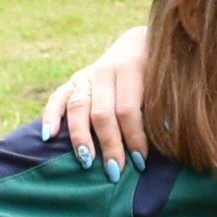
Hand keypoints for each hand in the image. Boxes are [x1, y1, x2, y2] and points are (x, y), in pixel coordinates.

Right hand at [47, 24, 149, 163]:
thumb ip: (161, 108)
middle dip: (108, 144)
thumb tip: (168, 138)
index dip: (134, 137)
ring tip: (86, 161)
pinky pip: (57, 98)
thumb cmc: (156, 74)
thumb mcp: (163, 84)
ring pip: (77, 107)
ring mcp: (86, 76)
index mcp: (131, 70)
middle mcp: (105, 72)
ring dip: (80, 137)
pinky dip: (50, 116)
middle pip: (102, 113)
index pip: (128, 110)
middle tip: (114, 171)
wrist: (137, 45)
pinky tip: (48, 136)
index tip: (140, 162)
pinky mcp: (73, 81)